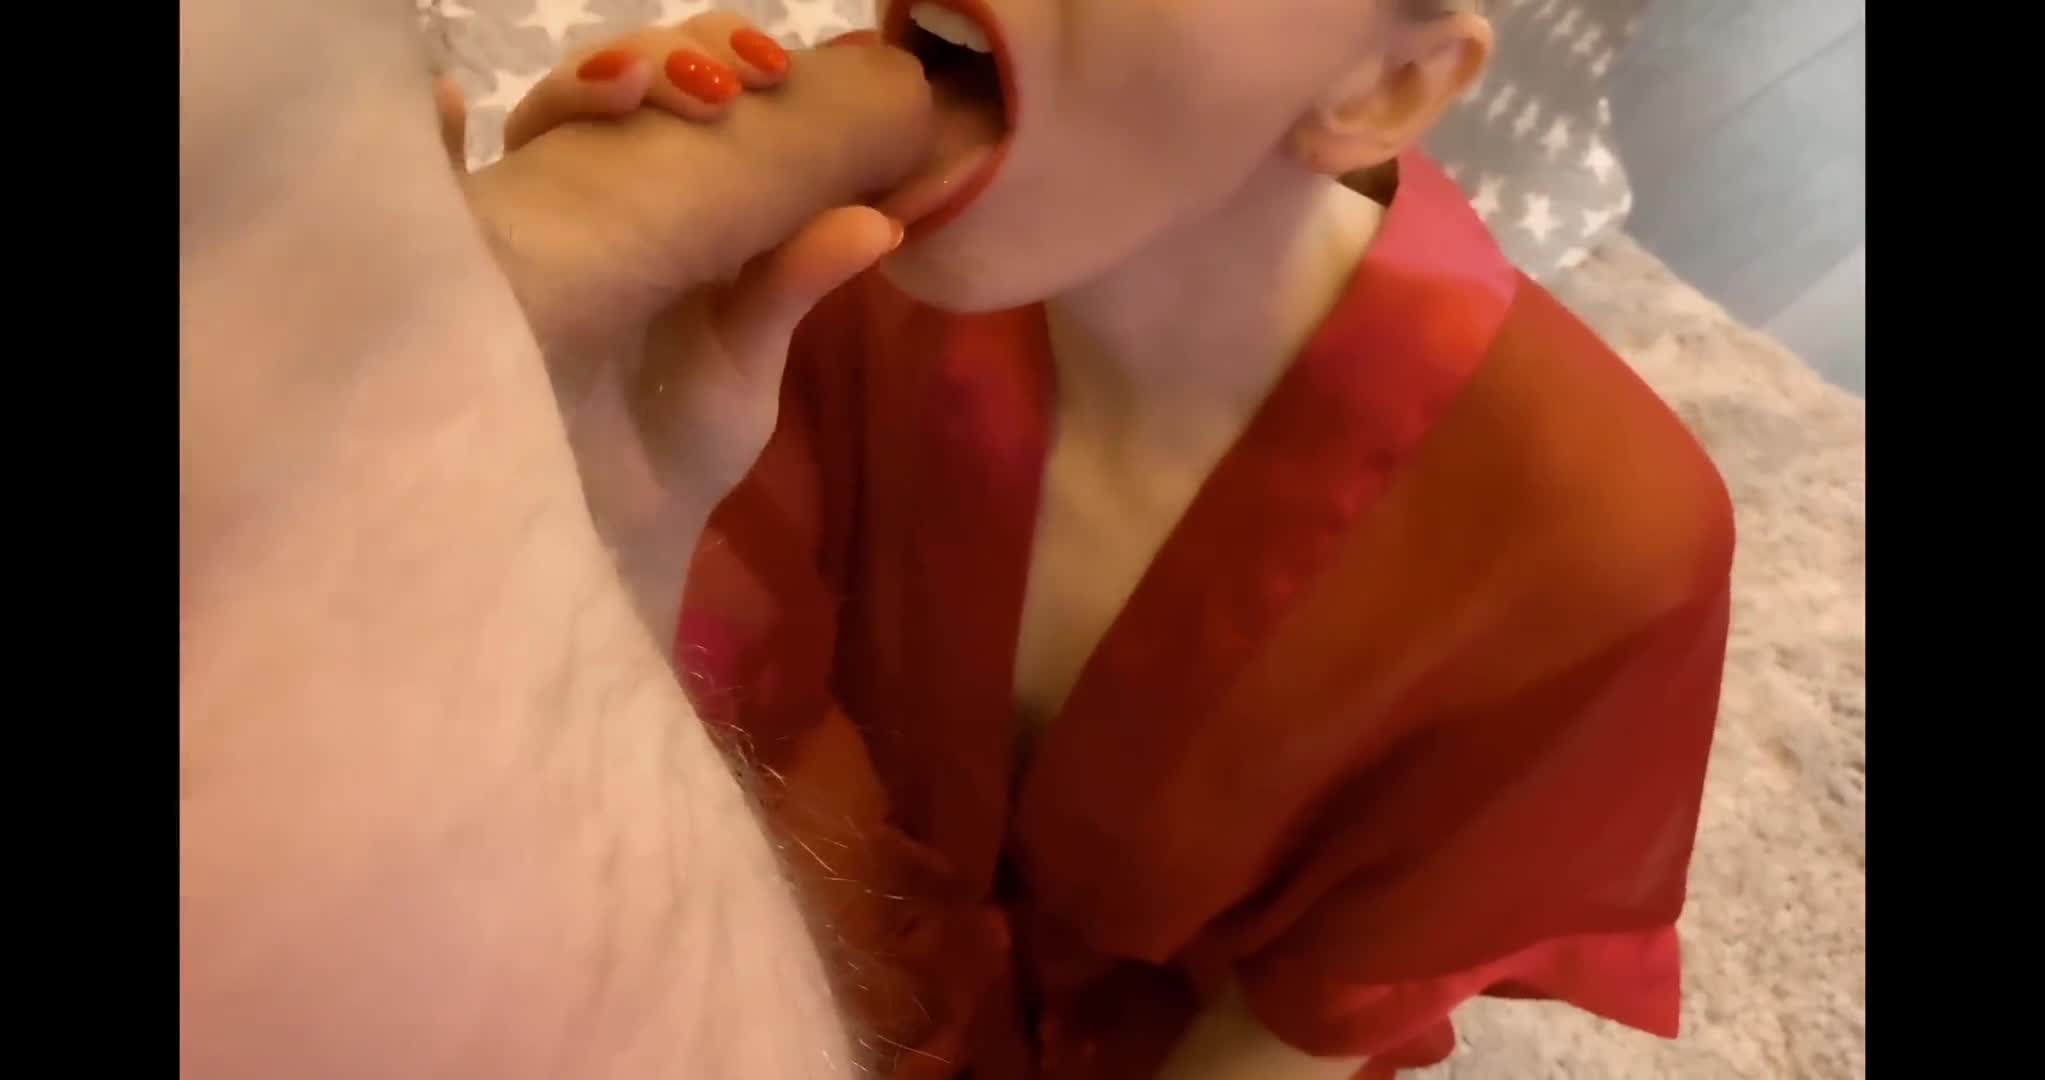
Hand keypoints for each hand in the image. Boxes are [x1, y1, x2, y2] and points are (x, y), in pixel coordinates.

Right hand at [442, 16, 931, 634]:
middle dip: (655, 62)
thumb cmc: (679, 440)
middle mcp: (602, 197)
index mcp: (681, 205)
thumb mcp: (746, 358)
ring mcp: (530, 225)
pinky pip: (437, 193)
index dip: (721, 64)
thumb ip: (795, 283)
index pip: (691, 101)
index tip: (767, 70)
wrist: (611, 537)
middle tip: (706, 82)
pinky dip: (431, 142)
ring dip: (579, 88)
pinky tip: (443, 110)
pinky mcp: (467, 271)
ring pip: (543, 122)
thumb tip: (879, 222)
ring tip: (623, 87)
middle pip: (616, 90)